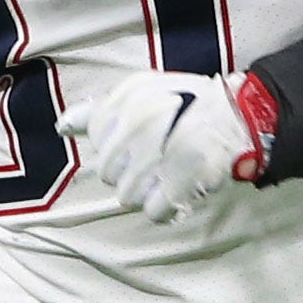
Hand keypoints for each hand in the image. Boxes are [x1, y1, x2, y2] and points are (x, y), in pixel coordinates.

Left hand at [59, 70, 273, 224]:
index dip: (118, 145)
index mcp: (127, 103)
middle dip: (131, 170)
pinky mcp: (178, 184)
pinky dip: (167, 205)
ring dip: (148, 190)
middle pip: (109, 174)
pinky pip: (153, 212)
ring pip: (128, 197)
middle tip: (159, 156)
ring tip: (170, 171)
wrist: (240, 115)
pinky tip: (179, 186)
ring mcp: (158, 158)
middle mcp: (139, 128)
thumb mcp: (141, 91)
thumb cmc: (188, 103)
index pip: (98, 141)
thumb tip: (62, 127)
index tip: (142, 137)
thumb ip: (98, 110)